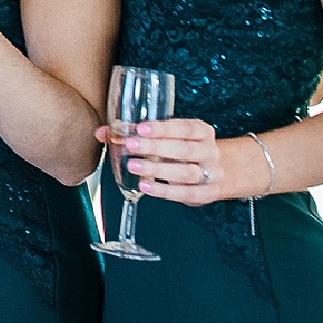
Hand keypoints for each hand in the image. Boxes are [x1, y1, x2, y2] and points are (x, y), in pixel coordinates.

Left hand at [105, 116, 249, 205]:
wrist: (220, 171)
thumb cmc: (183, 148)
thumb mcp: (168, 137)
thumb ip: (135, 133)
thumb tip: (102, 133)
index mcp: (201, 131)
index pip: (185, 127)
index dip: (163, 128)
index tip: (140, 128)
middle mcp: (210, 151)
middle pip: (184, 150)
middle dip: (155, 147)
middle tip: (130, 145)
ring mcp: (212, 174)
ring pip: (186, 173)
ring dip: (158, 170)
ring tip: (133, 166)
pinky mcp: (208, 193)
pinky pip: (187, 194)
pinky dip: (165, 192)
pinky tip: (146, 187)